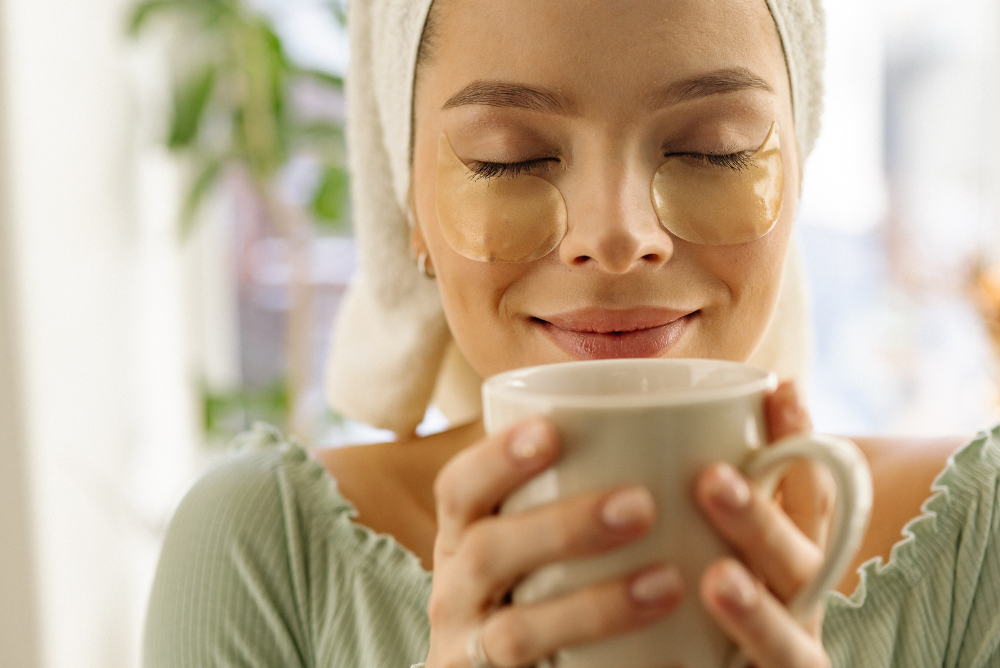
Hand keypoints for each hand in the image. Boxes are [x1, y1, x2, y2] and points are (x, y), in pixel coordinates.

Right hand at [425, 419, 684, 667]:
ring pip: (515, 631)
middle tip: (641, 505)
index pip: (459, 488)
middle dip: (563, 526)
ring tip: (668, 583)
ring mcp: (471, 651)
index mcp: (466, 536)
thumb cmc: (539, 588)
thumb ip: (581, 488)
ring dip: (593, 606)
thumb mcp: (537, 538)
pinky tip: (665, 662)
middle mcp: (456, 590)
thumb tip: (691, 420)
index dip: (496, 458)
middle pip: (488, 551)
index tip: (552, 430)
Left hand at [695, 381, 834, 667]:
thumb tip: (636, 419)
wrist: (680, 666)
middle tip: (712, 479)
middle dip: (763, 520)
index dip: (802, 445)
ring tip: (718, 580)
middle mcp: (794, 610)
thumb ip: (684, 496)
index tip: (780, 389)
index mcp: (786, 563)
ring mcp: (778, 662)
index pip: (807, 498)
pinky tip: (674, 666)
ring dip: (759, 614)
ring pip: (789, 646)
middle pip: (799, 565)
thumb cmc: (687, 604)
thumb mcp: (695, 541)